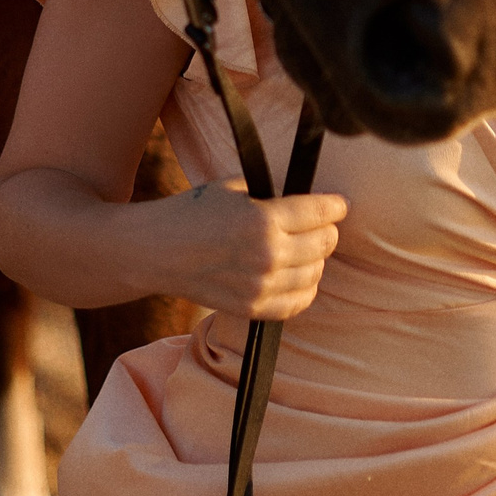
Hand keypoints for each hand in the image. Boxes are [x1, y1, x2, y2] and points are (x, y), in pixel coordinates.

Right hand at [154, 179, 348, 320]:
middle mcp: (267, 255)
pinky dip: (306, 291)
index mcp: (263, 219)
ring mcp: (260, 286)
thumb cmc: (192, 213)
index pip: (319, 212)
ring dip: (318, 260)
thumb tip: (303, 201)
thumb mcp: (233, 188)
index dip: (335, 206)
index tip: (340, 204)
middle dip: (328, 231)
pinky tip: (302, 278)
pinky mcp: (251, 308)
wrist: (156, 251)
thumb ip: (271, 195)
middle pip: (323, 244)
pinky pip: (296, 304)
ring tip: (310, 250)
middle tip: (324, 225)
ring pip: (315, 274)